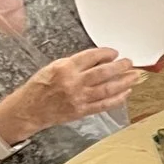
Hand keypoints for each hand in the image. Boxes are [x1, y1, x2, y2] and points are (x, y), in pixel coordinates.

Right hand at [4, 48, 140, 134]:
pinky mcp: (81, 111)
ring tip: (134, 76)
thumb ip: (76, 64)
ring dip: (124, 82)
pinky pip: (103, 105)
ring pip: (107, 89)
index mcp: (65, 68)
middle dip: (120, 67)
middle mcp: (73, 82)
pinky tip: (126, 93)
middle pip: (103, 72)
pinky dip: (117, 99)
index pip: (91, 56)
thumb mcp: (54, 67)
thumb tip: (99, 60)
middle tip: (129, 62)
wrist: (29, 109)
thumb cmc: (39, 87)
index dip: (106, 53)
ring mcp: (78, 98)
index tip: (114, 52)